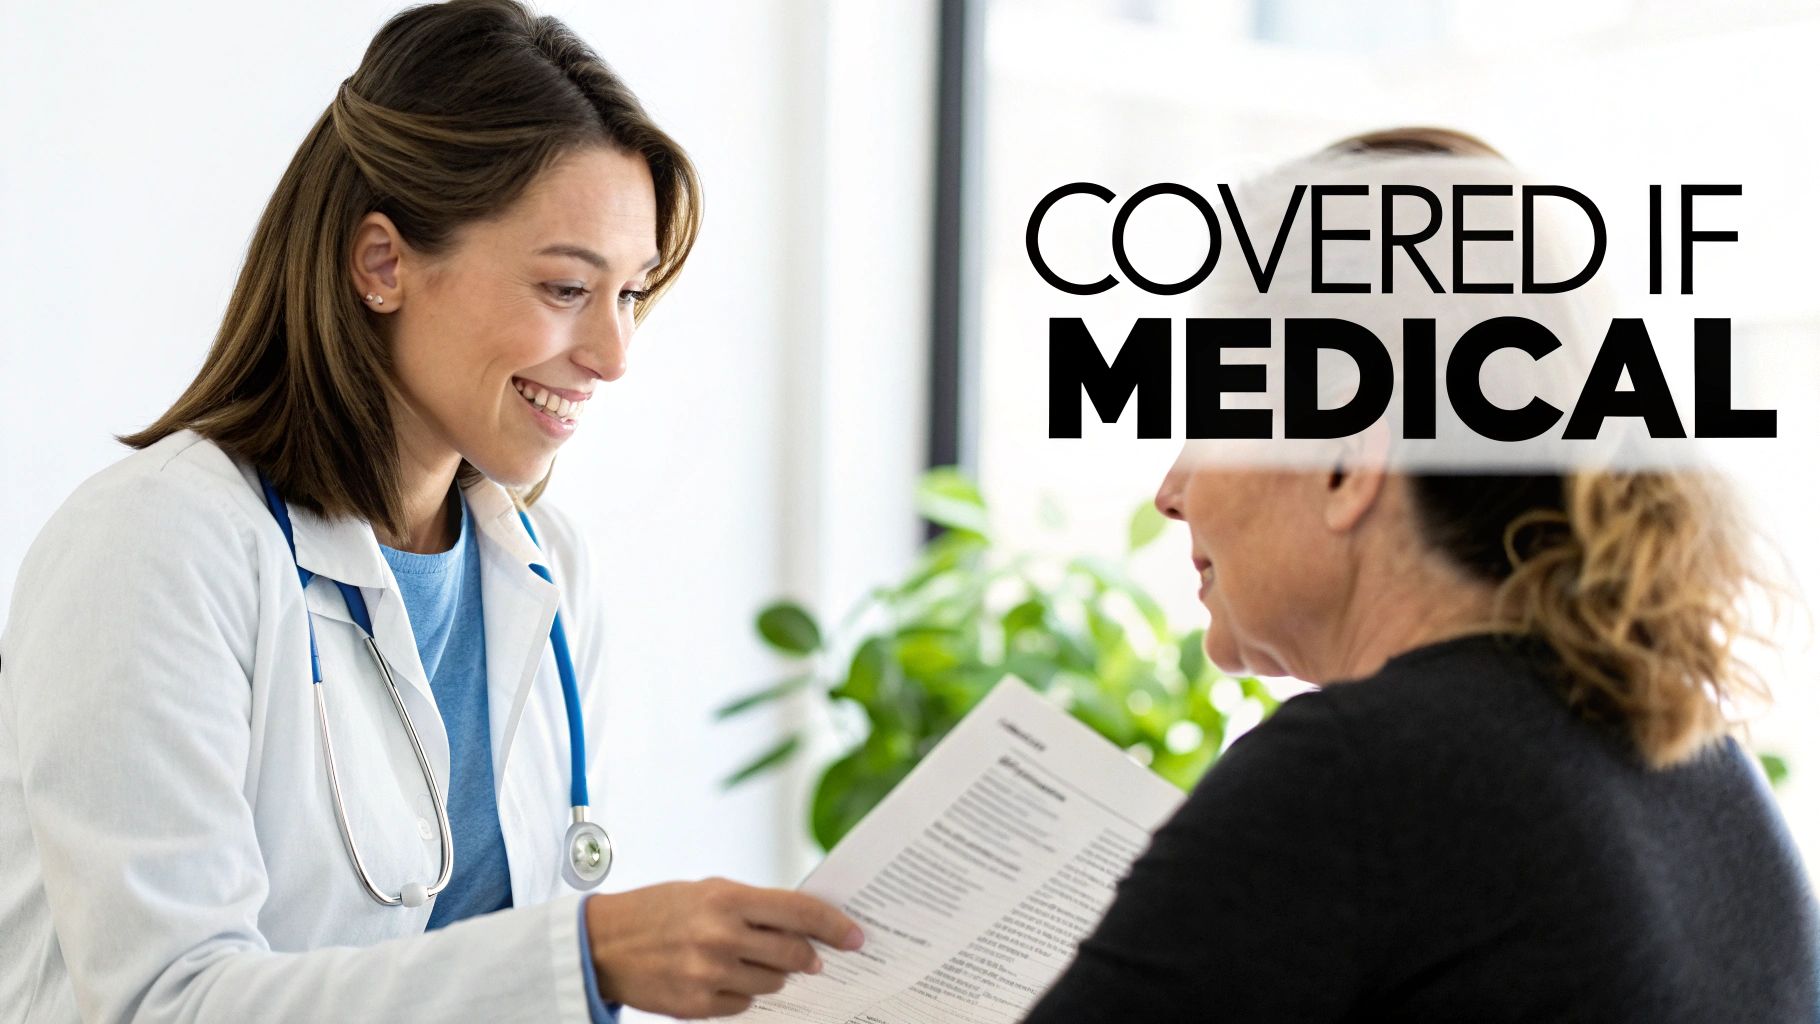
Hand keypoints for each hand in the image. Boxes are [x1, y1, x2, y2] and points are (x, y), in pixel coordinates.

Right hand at [584, 877, 864, 1018]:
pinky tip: (721, 977)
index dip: (835, 926)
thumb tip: (804, 925)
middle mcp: (721, 936)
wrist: (605, 943)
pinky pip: (744, 1006)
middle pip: (794, 954)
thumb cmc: (659, 910)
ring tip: (743, 960)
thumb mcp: (707, 891)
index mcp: (727, 898)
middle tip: (810, 957)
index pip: (800, 913)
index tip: (855, 937)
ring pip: (772, 984)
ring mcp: (709, 974)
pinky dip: (741, 994)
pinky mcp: (698, 1006)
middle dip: (807, 957)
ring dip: (770, 975)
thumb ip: (754, 906)